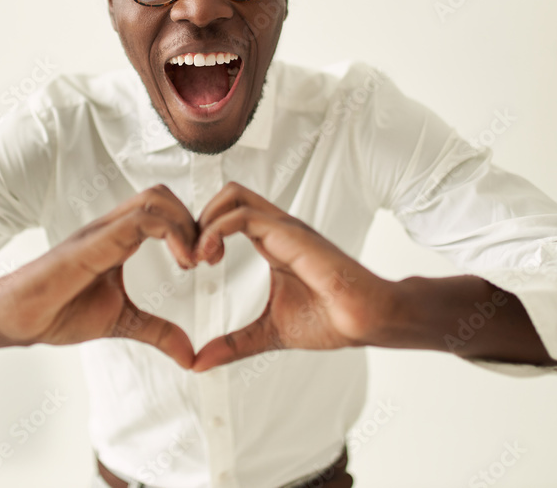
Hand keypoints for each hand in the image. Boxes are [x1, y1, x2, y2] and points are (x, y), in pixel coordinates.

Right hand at [0, 184, 197, 368]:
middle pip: (161, 194)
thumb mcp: (122, 322)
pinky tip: (182, 263)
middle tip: (208, 258)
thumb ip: (157, 331)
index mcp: (117, 238)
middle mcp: (110, 228)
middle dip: (194, 220)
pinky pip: (140, 220)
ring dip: (186, 224)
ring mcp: (101, 231)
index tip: (206, 261)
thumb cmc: (58, 313)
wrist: (16, 319)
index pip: (162, 208)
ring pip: (154, 198)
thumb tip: (189, 355)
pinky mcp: (95, 242)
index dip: (191, 227)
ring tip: (195, 260)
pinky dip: (171, 234)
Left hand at [189, 182, 390, 371]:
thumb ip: (233, 343)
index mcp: (273, 243)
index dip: (203, 231)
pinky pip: (242, 216)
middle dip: (198, 218)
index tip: (191, 264)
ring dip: (205, 220)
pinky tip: (209, 258)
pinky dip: (216, 230)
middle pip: (228, 195)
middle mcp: (277, 229)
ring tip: (197, 256)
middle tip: (189, 256)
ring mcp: (284, 227)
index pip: (230, 214)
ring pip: (232, 195)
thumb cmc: (332, 320)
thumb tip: (200, 362)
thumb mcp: (268, 332)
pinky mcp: (289, 234)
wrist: (366, 319)